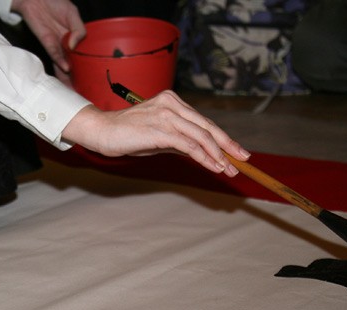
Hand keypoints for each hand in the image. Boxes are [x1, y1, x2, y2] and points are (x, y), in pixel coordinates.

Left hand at [11, 0, 85, 83]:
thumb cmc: (55, 3)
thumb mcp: (73, 14)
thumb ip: (78, 29)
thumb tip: (75, 45)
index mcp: (75, 38)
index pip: (83, 54)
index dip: (87, 64)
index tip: (93, 76)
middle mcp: (67, 44)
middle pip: (74, 63)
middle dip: (78, 76)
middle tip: (84, 88)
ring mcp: (57, 45)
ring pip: (63, 64)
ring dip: (68, 76)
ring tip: (74, 87)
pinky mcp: (47, 43)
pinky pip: (54, 55)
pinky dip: (60, 61)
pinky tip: (67, 68)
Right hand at [60, 91, 250, 174]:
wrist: (102, 132)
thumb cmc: (128, 135)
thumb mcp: (159, 137)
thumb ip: (179, 141)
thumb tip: (201, 153)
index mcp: (173, 101)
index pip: (203, 122)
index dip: (222, 138)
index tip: (236, 151)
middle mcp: (172, 104)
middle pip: (207, 126)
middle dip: (228, 145)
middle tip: (244, 159)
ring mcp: (167, 115)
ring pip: (201, 136)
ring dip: (218, 155)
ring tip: (228, 169)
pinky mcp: (161, 129)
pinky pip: (189, 145)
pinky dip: (204, 157)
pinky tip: (213, 166)